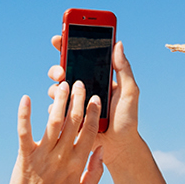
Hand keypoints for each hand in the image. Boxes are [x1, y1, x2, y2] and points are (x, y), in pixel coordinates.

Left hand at [4, 76, 104, 183]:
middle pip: (74, 122)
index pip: (90, 132)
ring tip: (62, 85)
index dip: (93, 113)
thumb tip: (102, 151)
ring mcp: (43, 156)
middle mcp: (63, 157)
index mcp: (78, 164)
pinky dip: (25, 114)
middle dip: (78, 100)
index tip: (95, 98)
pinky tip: (26, 98)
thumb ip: (96, 173)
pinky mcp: (25, 156)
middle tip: (79, 83)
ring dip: (59, 101)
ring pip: (54, 122)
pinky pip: (25, 131)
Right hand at [48, 35, 143, 163]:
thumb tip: (118, 44)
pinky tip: (61, 109)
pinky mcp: (68, 118)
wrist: (119, 145)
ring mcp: (74, 103)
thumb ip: (123, 68)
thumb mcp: (130, 91)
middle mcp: (83, 88)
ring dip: (56, 88)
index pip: (80, 57)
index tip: (60, 38)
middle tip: (62, 72)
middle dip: (57, 68)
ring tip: (63, 91)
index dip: (67, 45)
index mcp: (96, 77)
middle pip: (62, 71)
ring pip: (56, 89)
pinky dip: (55, 107)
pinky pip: (55, 109)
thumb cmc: (127, 118)